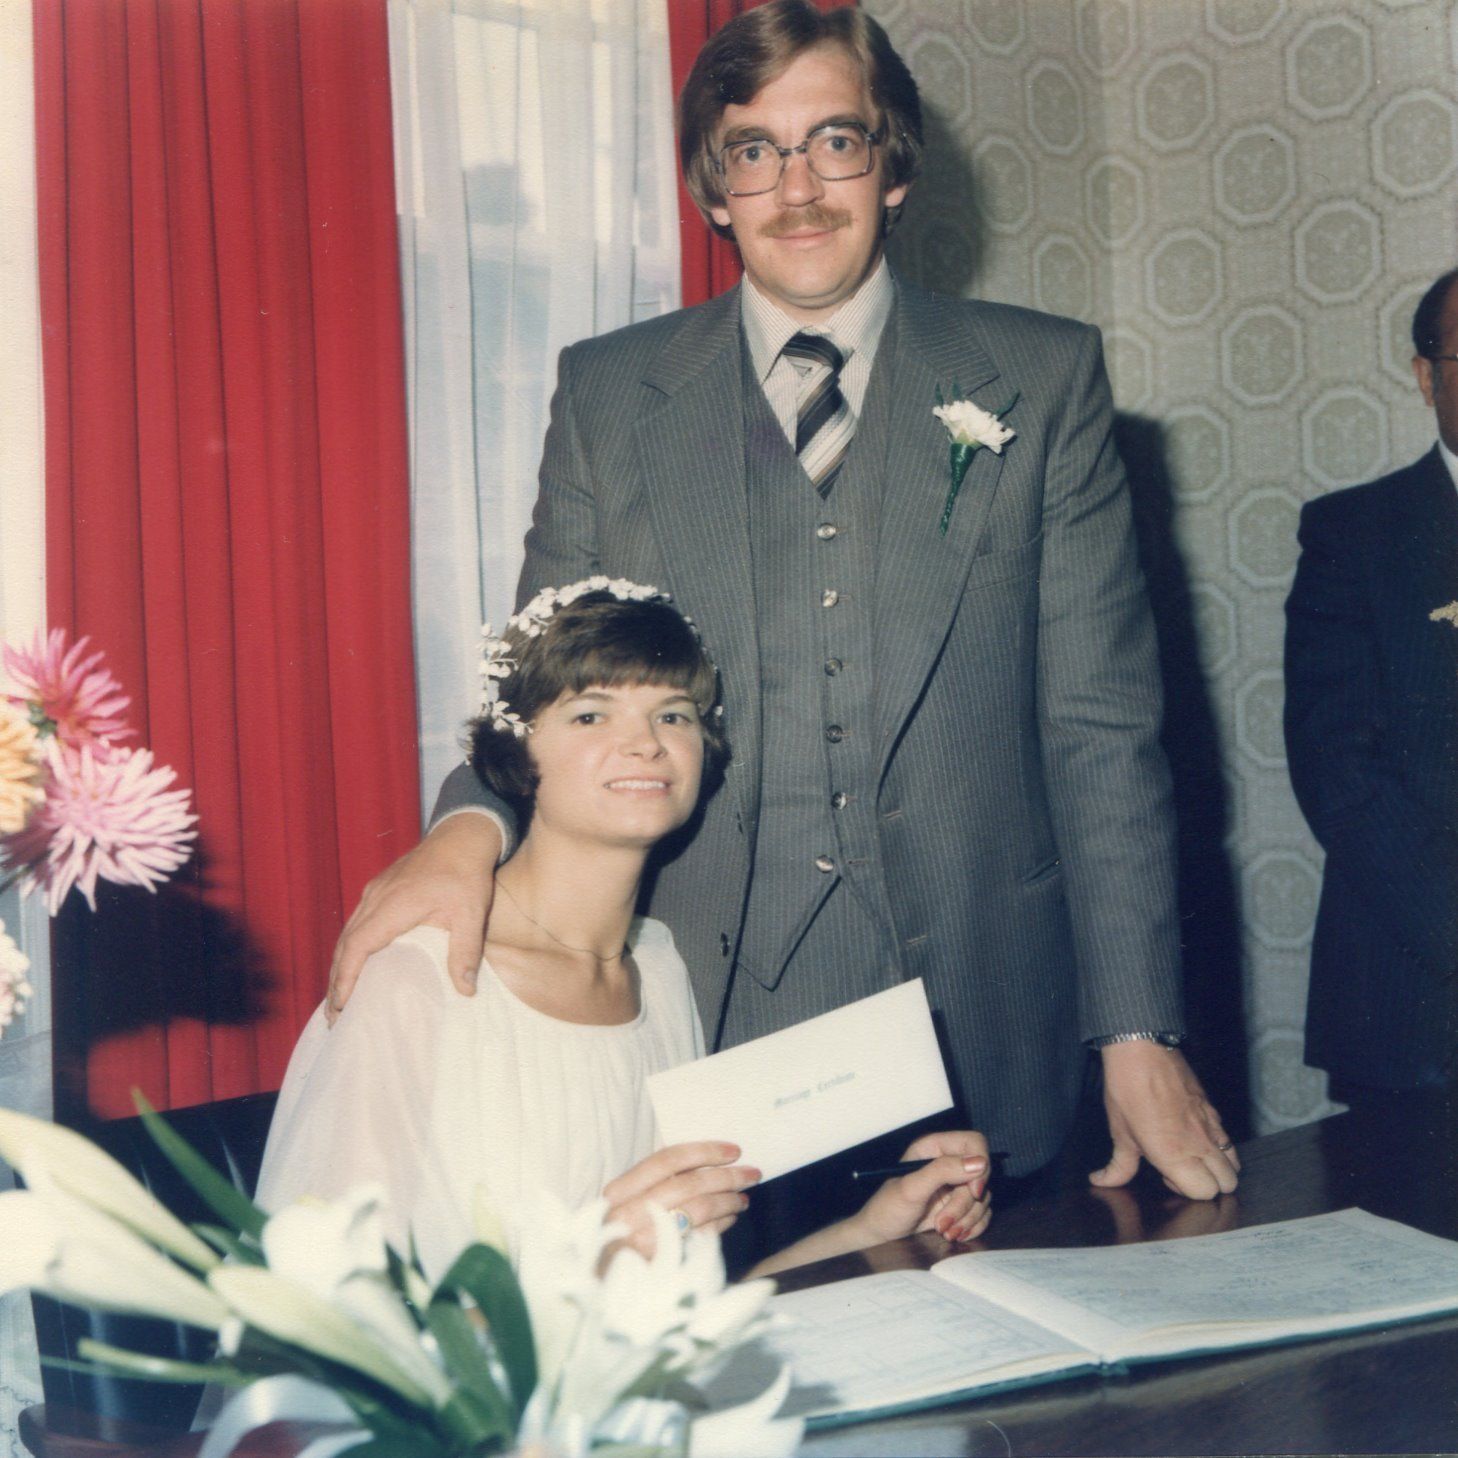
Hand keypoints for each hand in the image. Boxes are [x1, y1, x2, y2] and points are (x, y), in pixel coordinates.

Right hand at [326, 814, 502, 1021]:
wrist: (463, 834)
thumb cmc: (467, 873)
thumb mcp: (471, 913)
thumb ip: (466, 952)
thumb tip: (465, 991)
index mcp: (393, 905)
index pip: (357, 946)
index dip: (345, 977)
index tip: (339, 1005)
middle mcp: (376, 898)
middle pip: (345, 944)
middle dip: (336, 981)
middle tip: (332, 1017)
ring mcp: (375, 892)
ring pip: (348, 934)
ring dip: (340, 966)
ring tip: (338, 1000)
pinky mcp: (380, 889)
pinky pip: (356, 923)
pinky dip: (349, 948)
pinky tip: (354, 965)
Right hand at [601, 1142, 761, 1256]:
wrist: (598, 1283)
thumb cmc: (616, 1237)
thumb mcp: (625, 1204)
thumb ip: (655, 1184)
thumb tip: (705, 1164)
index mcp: (619, 1190)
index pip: (667, 1160)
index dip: (704, 1151)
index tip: (733, 1150)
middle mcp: (628, 1212)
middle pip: (689, 1184)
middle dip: (727, 1176)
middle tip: (752, 1173)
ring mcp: (643, 1241)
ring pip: (698, 1209)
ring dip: (728, 1201)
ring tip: (743, 1197)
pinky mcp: (659, 1264)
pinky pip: (700, 1237)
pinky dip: (720, 1225)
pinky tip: (729, 1218)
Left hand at [852, 1131, 991, 1247]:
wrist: (883, 1237)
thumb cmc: (888, 1209)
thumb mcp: (911, 1188)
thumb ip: (942, 1171)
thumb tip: (979, 1162)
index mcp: (934, 1148)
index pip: (973, 1143)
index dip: (980, 1166)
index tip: (973, 1191)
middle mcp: (948, 1164)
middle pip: (980, 1176)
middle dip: (964, 1205)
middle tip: (943, 1222)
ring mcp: (956, 1186)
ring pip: (983, 1198)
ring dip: (967, 1219)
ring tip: (944, 1231)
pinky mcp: (961, 1207)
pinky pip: (983, 1214)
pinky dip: (973, 1227)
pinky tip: (954, 1234)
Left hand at [1091, 1041, 1238, 1199]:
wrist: (1141, 1051)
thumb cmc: (1128, 1089)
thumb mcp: (1119, 1132)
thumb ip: (1119, 1165)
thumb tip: (1103, 1181)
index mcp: (1175, 1154)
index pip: (1206, 1193)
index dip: (1187, 1192)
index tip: (1166, 1176)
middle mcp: (1200, 1144)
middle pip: (1229, 1184)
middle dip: (1209, 1185)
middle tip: (1180, 1169)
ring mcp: (1211, 1126)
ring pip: (1236, 1164)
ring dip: (1219, 1168)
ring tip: (1192, 1156)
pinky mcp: (1214, 1110)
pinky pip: (1229, 1139)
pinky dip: (1220, 1146)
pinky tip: (1195, 1135)